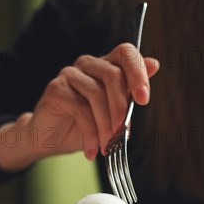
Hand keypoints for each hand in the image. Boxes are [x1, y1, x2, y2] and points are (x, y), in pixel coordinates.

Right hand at [0, 43, 159, 170]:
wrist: (48, 138)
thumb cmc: (82, 126)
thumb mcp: (111, 114)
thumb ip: (130, 94)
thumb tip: (155, 64)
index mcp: (105, 66)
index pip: (125, 54)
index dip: (138, 72)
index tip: (144, 100)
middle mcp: (88, 65)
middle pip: (113, 75)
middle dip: (121, 109)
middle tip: (122, 135)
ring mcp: (70, 74)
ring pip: (97, 95)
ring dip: (105, 127)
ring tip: (107, 148)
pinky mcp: (56, 89)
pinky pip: (80, 110)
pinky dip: (90, 134)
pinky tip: (92, 150)